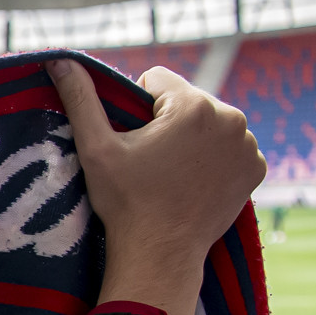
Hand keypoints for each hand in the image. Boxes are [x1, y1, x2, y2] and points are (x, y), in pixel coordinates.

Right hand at [50, 60, 266, 314]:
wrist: (161, 254)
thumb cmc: (125, 202)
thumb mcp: (96, 148)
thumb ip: (81, 99)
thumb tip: (59, 60)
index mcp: (193, 105)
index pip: (157, 80)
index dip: (137, 107)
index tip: (133, 141)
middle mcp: (231, 117)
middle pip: (186, 100)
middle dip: (168, 121)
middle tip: (151, 161)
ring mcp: (248, 144)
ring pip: (210, 122)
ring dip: (193, 137)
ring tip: (172, 172)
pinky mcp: (256, 168)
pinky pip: (231, 147)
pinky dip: (215, 158)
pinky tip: (195, 181)